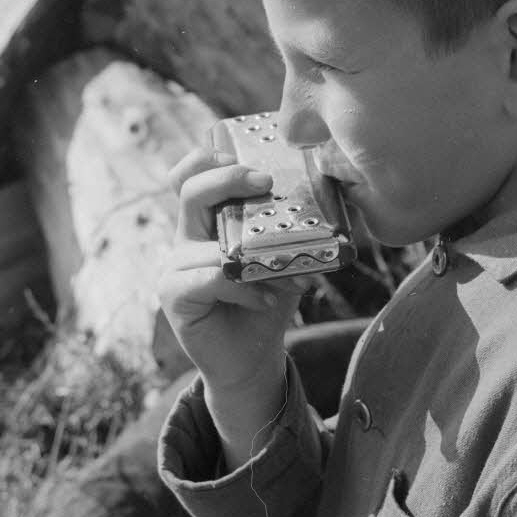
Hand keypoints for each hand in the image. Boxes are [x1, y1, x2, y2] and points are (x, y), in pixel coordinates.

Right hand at [158, 146, 306, 463]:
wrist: (253, 358)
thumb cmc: (269, 300)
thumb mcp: (287, 257)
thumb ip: (299, 228)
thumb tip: (342, 192)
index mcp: (209, 219)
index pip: (193, 171)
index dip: (213, 157)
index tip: (254, 160)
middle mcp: (186, 236)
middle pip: (191, 189)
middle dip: (229, 179)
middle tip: (266, 182)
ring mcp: (175, 265)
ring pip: (207, 240)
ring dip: (253, 254)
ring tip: (288, 272)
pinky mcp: (174, 295)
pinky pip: (210, 279)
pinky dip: (245, 288)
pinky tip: (267, 299)